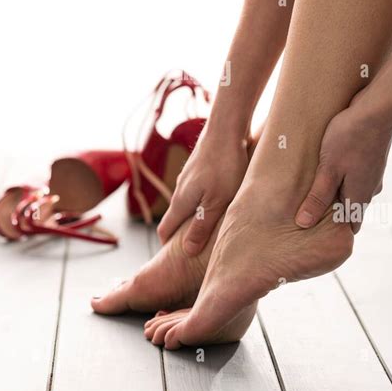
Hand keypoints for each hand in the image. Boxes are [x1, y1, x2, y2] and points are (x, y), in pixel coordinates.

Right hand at [158, 127, 250, 254]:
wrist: (226, 127)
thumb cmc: (225, 165)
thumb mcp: (217, 202)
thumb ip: (202, 227)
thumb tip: (186, 250)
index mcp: (181, 202)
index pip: (165, 231)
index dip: (168, 248)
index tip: (176, 263)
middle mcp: (181, 190)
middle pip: (175, 218)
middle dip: (181, 235)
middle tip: (196, 250)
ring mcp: (190, 177)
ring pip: (188, 203)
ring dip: (195, 217)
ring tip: (212, 229)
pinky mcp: (201, 167)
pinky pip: (198, 191)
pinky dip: (205, 201)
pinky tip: (222, 201)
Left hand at [295, 94, 391, 233]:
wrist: (376, 109)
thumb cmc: (349, 138)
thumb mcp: (328, 169)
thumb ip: (317, 197)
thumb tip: (304, 223)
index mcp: (360, 196)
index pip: (350, 225)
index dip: (333, 229)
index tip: (313, 226)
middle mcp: (370, 187)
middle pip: (350, 206)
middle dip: (331, 208)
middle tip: (307, 204)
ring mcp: (373, 172)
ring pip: (352, 188)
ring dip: (336, 187)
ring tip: (313, 181)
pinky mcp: (371, 157)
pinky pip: (355, 173)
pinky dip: (342, 173)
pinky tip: (327, 163)